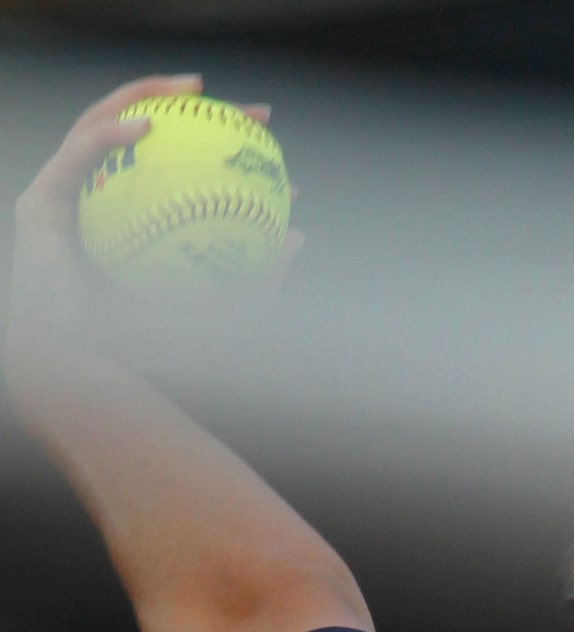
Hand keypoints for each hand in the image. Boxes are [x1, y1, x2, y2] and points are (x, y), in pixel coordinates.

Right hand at [5, 76, 292, 367]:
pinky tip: (147, 128)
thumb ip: (254, 280)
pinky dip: (111, 134)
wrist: (85, 364)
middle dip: (199, 110)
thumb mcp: (219, 309)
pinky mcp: (41, 199)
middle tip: (252, 111)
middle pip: (151, 136)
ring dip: (150, 96)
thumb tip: (297, 239)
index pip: (184, 168)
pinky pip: (79, 152)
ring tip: (195, 90)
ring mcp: (69, 196)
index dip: (225, 147)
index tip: (269, 141)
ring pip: (108, 124)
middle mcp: (102, 200)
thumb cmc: (149, 345)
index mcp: (137, 217)